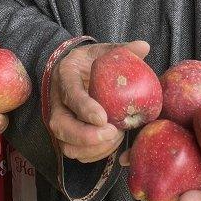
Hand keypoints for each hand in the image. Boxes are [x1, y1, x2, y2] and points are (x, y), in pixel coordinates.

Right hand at [47, 40, 149, 163]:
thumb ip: (121, 49)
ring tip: (115, 138)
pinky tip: (111, 144)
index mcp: (65, 74)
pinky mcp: (65, 134)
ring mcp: (59, 118)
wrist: (73, 70)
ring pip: (66, 144)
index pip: (70, 94)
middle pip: (61, 126)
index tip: (103, 118)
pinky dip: (93, 154)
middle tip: (112, 132)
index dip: (85, 108)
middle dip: (86, 136)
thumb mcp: (103, 50)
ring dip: (92, 148)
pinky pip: (75, 152)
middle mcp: (57, 100)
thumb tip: (144, 46)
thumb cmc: (91, 61)